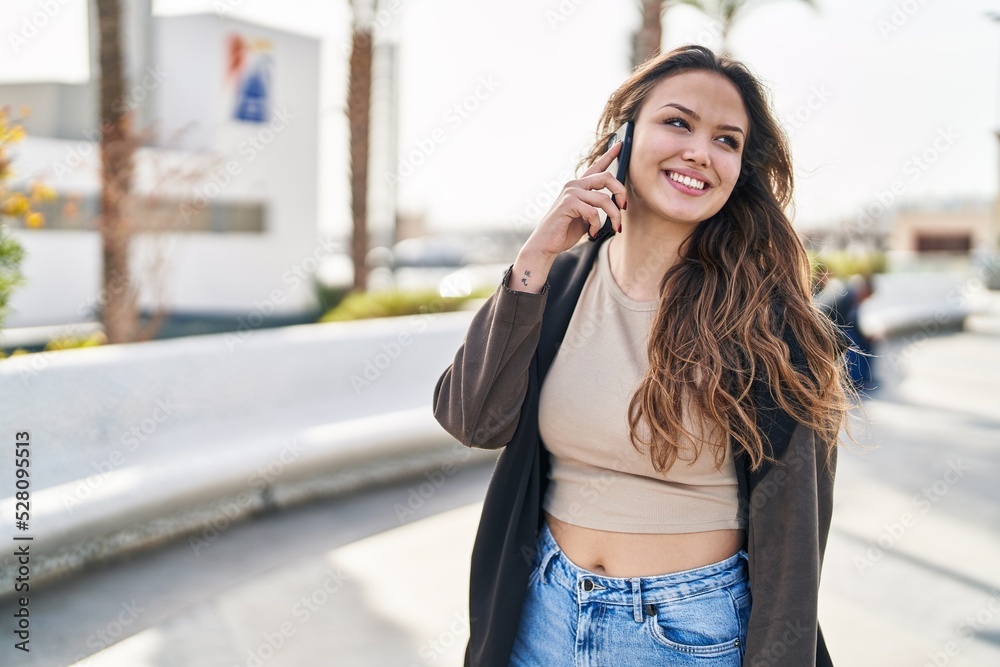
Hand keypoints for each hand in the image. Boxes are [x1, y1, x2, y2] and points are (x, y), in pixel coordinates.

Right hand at [521, 140, 627, 259]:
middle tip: (624, 207)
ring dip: (614, 216)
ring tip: (615, 227)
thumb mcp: (586, 217)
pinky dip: (597, 225)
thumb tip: (616, 205)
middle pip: (606, 177)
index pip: (596, 167)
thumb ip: (597, 207)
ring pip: (604, 199)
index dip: (609, 155)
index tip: (621, 144)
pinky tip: (593, 233)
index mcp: (579, 187)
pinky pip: (594, 212)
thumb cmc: (565, 231)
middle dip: (621, 192)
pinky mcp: (568, 203)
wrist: (546, 244)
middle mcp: (574, 185)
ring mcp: (570, 192)